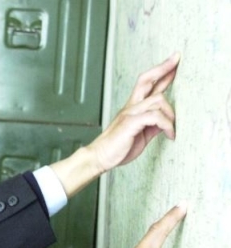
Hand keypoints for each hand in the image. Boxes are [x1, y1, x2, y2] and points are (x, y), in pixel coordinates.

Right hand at [87, 52, 179, 171]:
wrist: (100, 157)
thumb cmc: (118, 148)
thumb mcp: (141, 134)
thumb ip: (154, 124)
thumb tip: (168, 121)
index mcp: (133, 107)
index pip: (147, 83)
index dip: (161, 71)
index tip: (174, 60)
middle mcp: (131, 106)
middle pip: (146, 80)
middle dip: (164, 68)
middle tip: (177, 60)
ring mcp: (130, 113)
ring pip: (158, 100)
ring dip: (171, 115)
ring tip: (173, 129)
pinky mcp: (131, 122)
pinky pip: (156, 116)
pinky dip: (167, 125)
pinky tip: (169, 135)